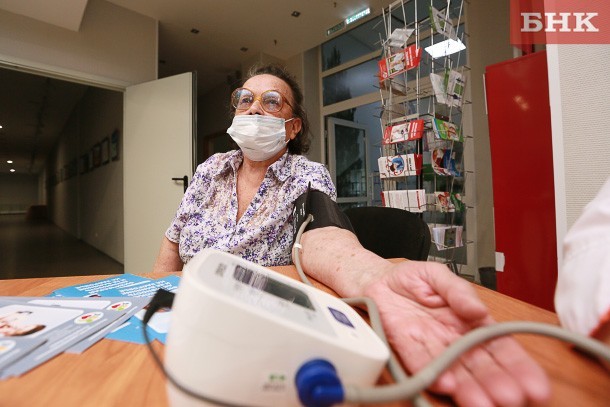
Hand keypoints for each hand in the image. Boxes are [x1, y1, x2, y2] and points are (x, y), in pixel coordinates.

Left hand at [363, 260, 550, 405]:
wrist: (377, 280)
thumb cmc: (412, 279)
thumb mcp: (439, 275)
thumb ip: (458, 291)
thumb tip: (479, 310)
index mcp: (470, 321)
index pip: (500, 347)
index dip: (518, 366)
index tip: (534, 385)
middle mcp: (454, 339)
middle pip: (480, 365)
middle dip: (496, 383)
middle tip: (510, 399)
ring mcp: (430, 345)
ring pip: (454, 370)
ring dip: (469, 388)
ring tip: (482, 402)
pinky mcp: (405, 346)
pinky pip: (420, 361)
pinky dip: (432, 373)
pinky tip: (447, 386)